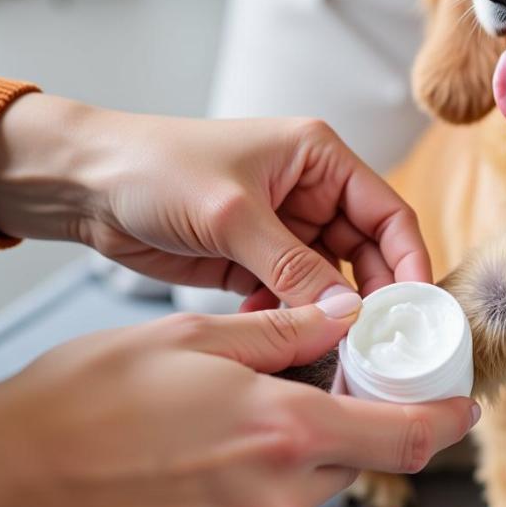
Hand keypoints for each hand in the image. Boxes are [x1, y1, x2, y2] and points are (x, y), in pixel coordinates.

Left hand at [0, 95, 429, 303]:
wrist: (86, 184)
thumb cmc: (158, 168)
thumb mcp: (232, 213)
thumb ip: (291, 264)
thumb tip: (345, 312)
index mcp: (318, 158)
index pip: (386, 211)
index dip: (408, 259)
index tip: (419, 306)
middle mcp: (309, 192)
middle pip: (365, 251)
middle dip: (372, 294)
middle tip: (379, 341)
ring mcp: (283, 229)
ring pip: (329, 280)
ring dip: (328, 313)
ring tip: (329, 348)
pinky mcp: (254, 260)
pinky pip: (291, 296)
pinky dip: (289, 318)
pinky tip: (274, 336)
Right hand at [0, 300, 477, 506]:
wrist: (14, 480)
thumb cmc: (95, 397)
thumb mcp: (196, 337)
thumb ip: (282, 330)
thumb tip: (342, 315)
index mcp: (282, 432)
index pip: (400, 437)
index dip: (442, 421)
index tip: (463, 406)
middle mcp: (275, 497)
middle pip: (351, 457)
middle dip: (347, 420)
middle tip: (316, 384)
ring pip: (306, 485)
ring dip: (294, 448)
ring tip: (235, 415)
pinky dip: (253, 482)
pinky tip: (201, 455)